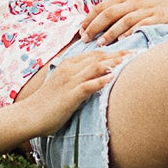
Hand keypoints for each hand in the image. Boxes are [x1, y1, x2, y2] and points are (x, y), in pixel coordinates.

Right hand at [15, 47, 130, 138]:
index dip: (113, 51)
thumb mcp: (64, 86)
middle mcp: (70, 68)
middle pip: (99, 57)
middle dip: (119, 54)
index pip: (95, 54)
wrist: (29, 116)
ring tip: (130, 60)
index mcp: (69, 64)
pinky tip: (113, 77)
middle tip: (138, 52)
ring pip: (96, 67)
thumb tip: (98, 79)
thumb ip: (79, 79)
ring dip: (114, 63)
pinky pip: (88, 85)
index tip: (130, 51)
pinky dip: (101, 80)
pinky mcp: (70, 95)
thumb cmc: (48, 104)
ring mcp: (69, 81)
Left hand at [79, 0, 167, 43]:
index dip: (90, 18)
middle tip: (84, 39)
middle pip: (109, 12)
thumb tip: (101, 24)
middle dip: (95, 26)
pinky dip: (131, 33)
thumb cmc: (158, 5)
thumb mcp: (139, 3)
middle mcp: (135, 2)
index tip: (80, 30)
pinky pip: (142, 25)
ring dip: (110, 32)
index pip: (103, 5)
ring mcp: (147, 10)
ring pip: (123, 20)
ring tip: (100, 44)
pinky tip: (123, 41)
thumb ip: (123, 10)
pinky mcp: (159, 19)